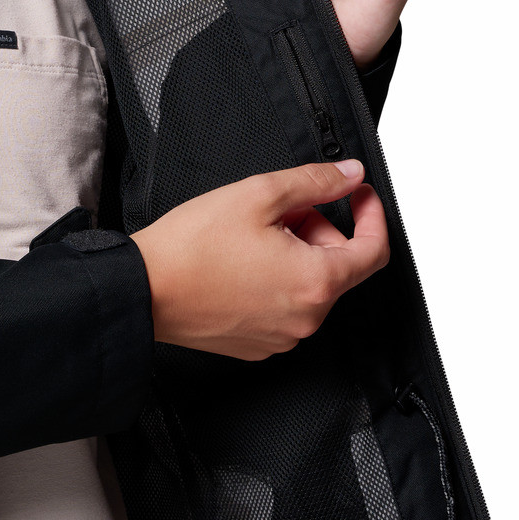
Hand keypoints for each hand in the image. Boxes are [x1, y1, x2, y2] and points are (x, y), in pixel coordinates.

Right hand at [129, 159, 388, 359]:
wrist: (145, 289)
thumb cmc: (191, 248)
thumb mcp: (257, 194)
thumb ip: (313, 182)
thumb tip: (349, 175)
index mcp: (315, 281)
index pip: (374, 250)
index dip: (371, 215)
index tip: (358, 195)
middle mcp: (306, 318)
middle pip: (336, 266)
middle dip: (316, 230)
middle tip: (278, 209)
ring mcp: (282, 336)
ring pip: (308, 285)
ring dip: (294, 255)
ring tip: (249, 235)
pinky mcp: (257, 344)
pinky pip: (283, 308)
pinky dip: (274, 281)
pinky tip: (239, 263)